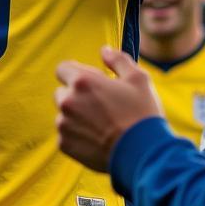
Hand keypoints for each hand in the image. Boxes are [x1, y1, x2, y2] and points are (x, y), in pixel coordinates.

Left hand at [54, 46, 162, 172]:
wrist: (143, 154)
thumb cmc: (142, 114)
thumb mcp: (138, 79)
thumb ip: (118, 59)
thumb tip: (104, 50)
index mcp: (82, 81)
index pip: (62, 68)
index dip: (76, 73)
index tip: (89, 82)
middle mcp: (67, 101)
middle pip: (62, 92)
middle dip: (76, 96)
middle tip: (100, 105)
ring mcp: (64, 124)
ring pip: (64, 115)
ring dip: (76, 116)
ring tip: (101, 125)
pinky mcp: (65, 145)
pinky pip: (66, 135)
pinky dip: (77, 135)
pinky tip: (98, 139)